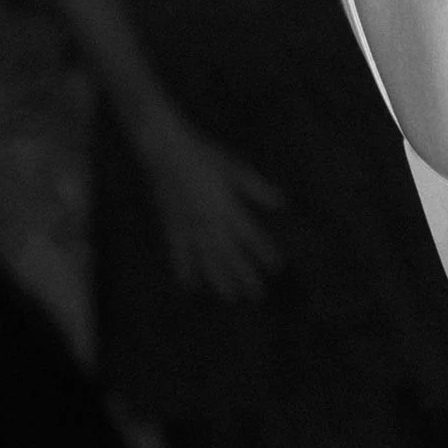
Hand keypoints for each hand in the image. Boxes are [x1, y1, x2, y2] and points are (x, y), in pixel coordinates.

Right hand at [138, 111, 283, 297]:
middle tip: (256, 294)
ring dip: (219, 278)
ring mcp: (189, 224)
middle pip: (230, 253)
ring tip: (230, 297)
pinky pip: (178, 252)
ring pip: (207, 258)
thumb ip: (256, 188)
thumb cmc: (204, 154)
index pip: (250, 235)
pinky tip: (190, 285)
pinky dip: (184, 269)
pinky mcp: (171, 224)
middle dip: (243, 274)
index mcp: (227, 205)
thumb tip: (280, 203)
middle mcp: (210, 220)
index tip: (275, 267)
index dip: (263, 252)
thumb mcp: (234, 168)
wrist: (167, 150)